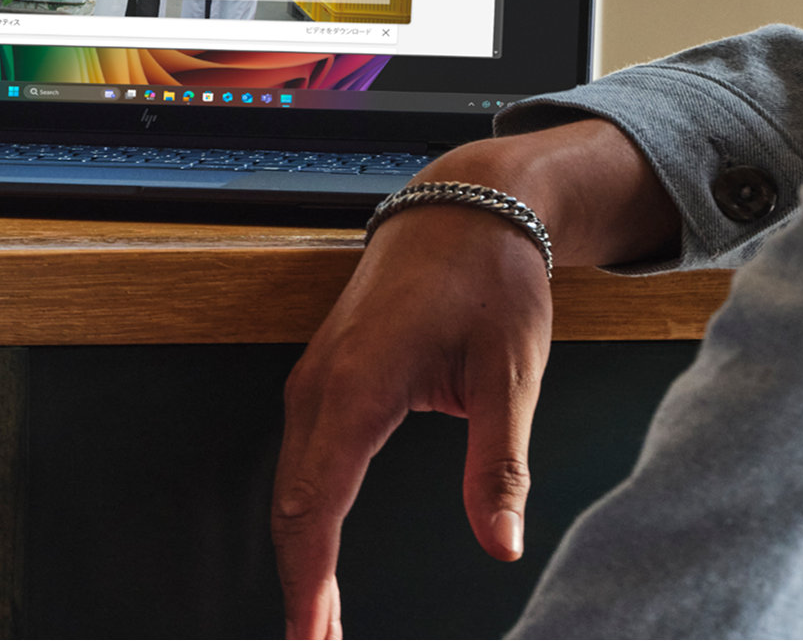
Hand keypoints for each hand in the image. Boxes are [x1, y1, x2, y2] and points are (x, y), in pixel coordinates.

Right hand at [272, 120, 669, 638]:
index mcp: (359, 385)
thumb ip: (500, 466)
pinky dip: (306, 515)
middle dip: (300, 585)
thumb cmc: (491, 278)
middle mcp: (321, 383)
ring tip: (319, 620)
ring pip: (292, 484)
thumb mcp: (510, 373)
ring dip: (300, 554)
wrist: (468, 205)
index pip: (315, 506)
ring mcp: (316, 376)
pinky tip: (320, 550)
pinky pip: (302, 457)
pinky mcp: (326, 374)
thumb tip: (502, 545)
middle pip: (291, 506)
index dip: (308, 582)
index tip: (312, 638)